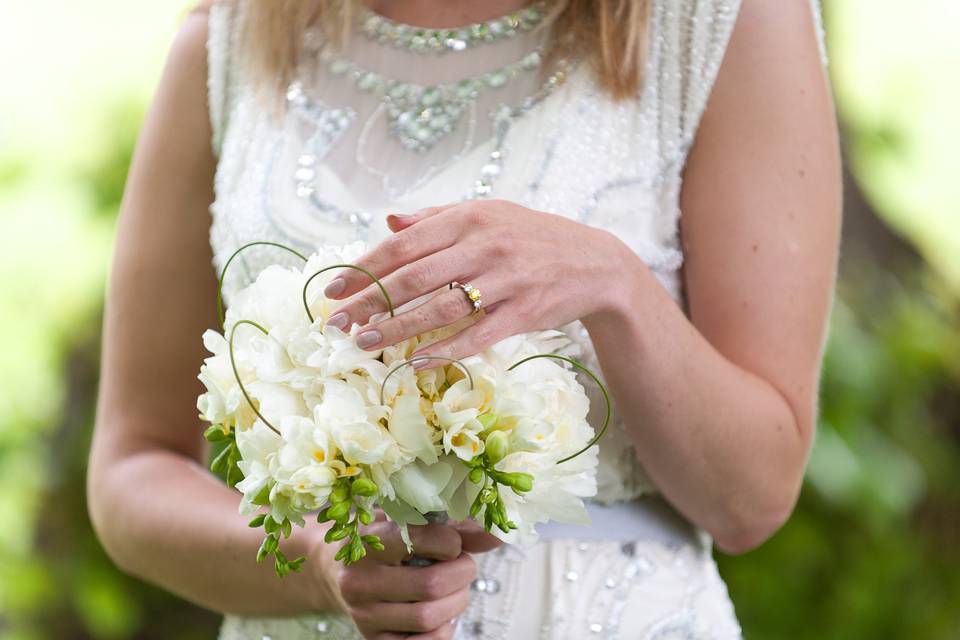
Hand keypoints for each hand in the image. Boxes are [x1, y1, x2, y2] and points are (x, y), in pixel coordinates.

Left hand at [322, 200, 631, 368]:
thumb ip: (437, 217)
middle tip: (337, 324)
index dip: (364, 268)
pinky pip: (476, 335)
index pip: (403, 244)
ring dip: (397, 329)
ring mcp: (505, 281)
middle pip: (413, 278)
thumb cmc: (534, 237)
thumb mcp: (490, 213)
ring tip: (365, 343)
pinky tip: (416, 363)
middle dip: (368, 302)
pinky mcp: (522, 312)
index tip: (333, 289)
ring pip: (439, 309)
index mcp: (470, 218)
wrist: (596, 264)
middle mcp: (484, 246)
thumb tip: (389, 221)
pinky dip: (444, 351)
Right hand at [326, 518, 478, 638]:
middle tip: (462, 567)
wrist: (333, 570)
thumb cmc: (379, 540)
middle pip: (431, 585)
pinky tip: (441, 613)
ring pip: (429, 617)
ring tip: (453, 590)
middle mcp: (360, 580)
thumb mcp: (405, 521)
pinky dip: (443, 631)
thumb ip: (451, 526)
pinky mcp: (374, 639)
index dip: (450, 542)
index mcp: (368, 541)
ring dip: (456, 603)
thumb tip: (495, 535)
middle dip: (462, 575)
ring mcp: (364, 614)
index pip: (417, 539)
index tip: (452, 543)